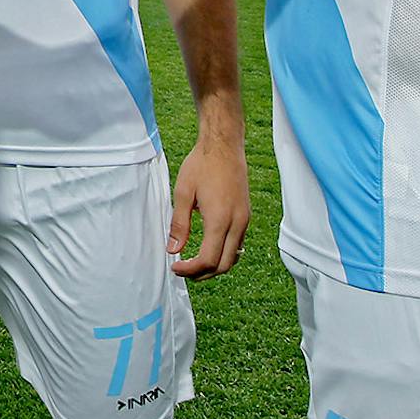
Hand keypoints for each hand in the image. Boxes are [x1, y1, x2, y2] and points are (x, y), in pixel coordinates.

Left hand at [168, 135, 250, 279]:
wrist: (224, 145)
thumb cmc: (202, 165)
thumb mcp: (183, 193)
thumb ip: (179, 224)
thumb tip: (173, 250)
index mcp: (220, 220)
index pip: (208, 260)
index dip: (190, 269)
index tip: (174, 266)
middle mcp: (237, 223)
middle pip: (224, 265)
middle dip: (203, 274)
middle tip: (183, 270)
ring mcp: (245, 220)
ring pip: (234, 257)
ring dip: (215, 267)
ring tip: (194, 264)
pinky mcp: (246, 215)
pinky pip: (238, 244)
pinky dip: (224, 254)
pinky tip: (209, 249)